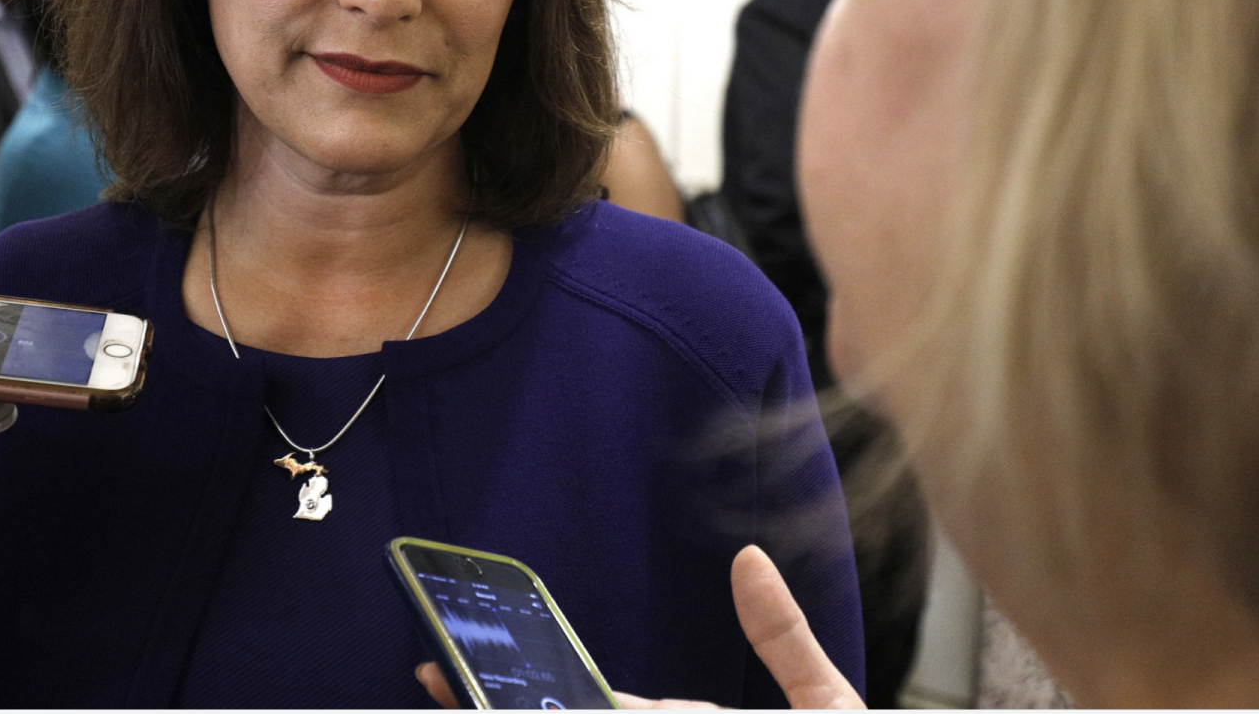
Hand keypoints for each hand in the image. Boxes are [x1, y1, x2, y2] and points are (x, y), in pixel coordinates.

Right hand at [415, 544, 863, 710]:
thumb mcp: (822, 703)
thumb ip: (781, 638)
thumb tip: (748, 559)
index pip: (590, 707)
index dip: (528, 689)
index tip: (469, 663)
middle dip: (499, 704)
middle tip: (436, 677)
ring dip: (516, 713)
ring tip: (465, 697)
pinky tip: (528, 712)